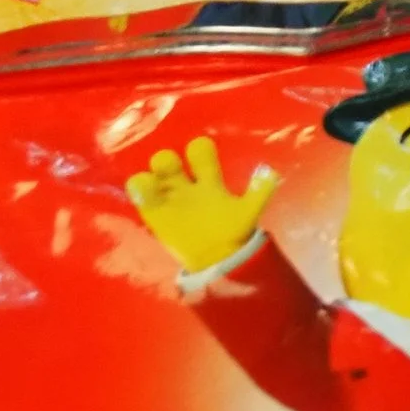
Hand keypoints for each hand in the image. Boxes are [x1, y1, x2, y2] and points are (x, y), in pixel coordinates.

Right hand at [127, 136, 279, 273]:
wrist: (217, 260)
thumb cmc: (231, 231)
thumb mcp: (248, 211)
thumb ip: (259, 192)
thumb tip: (271, 172)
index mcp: (208, 179)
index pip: (199, 151)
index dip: (197, 150)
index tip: (196, 154)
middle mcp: (185, 184)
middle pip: (169, 160)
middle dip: (166, 161)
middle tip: (170, 171)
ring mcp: (168, 198)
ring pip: (151, 174)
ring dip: (149, 177)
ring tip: (154, 187)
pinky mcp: (154, 214)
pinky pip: (139, 194)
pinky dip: (138, 190)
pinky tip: (143, 196)